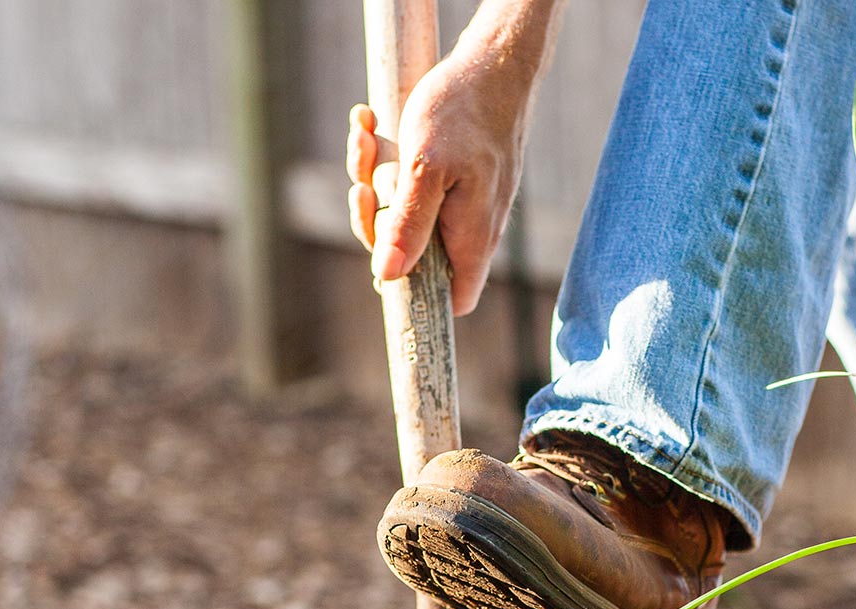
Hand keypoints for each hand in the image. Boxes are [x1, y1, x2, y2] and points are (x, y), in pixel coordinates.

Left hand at [346, 46, 535, 315]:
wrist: (493, 61)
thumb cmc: (464, 111)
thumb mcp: (425, 170)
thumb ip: (409, 226)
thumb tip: (389, 276)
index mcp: (471, 237)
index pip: (452, 300)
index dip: (416, 295)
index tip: (382, 263)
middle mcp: (470, 227)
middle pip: (413, 255)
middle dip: (375, 218)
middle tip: (363, 185)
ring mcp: (461, 201)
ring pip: (403, 212)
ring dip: (374, 177)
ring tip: (367, 135)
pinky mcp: (451, 177)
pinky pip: (408, 182)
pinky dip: (385, 157)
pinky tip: (372, 123)